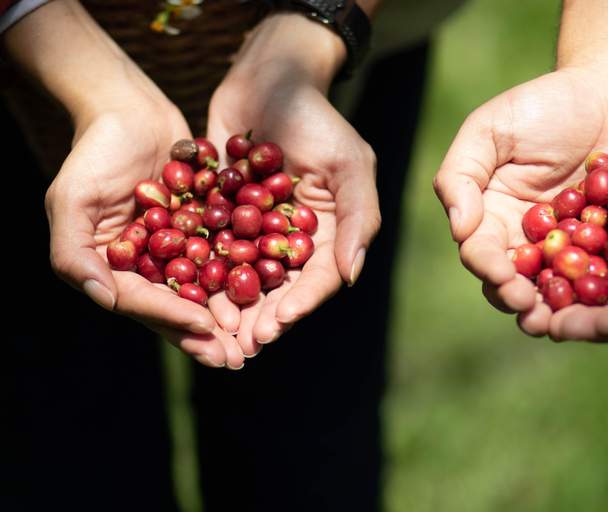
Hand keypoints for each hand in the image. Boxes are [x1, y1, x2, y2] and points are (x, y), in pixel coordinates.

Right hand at [46, 94, 245, 368]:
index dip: (172, 319)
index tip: (206, 329)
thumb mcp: (71, 200)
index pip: (143, 303)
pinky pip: (225, 254)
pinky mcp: (203, 228)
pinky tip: (271, 287)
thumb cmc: (93, 152)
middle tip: (237, 359)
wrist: (130, 109)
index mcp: (113, 269)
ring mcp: (177, 248)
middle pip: (177, 306)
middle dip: (207, 334)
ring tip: (257, 337)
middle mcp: (147, 266)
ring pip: (206, 288)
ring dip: (230, 313)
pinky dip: (245, 271)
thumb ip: (75, 253)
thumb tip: (105, 300)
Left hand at [205, 13, 379, 354]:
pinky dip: (201, 272)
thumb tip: (351, 277)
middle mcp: (294, 237)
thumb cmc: (317, 118)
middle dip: (262, 316)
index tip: (278, 325)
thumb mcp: (350, 164)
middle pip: (280, 287)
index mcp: (329, 232)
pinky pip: (213, 248)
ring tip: (214, 332)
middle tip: (242, 345)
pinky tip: (185, 293)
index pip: (319, 278)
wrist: (268, 77)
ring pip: (244, 276)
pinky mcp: (223, 214)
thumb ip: (359, 219)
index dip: (300, 304)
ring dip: (231, 306)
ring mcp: (257, 228)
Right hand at [433, 69, 607, 333]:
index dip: (488, 267)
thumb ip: (462, 174)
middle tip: (531, 311)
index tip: (502, 277)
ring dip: (555, 309)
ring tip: (559, 323)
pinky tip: (606, 306)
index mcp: (490, 215)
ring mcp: (569, 249)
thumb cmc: (544, 104)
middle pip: (513, 281)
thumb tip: (459, 229)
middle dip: (518, 299)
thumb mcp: (490, 128)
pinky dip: (602, 294)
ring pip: (555, 290)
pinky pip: (603, 277)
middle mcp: (525, 240)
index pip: (480, 250)